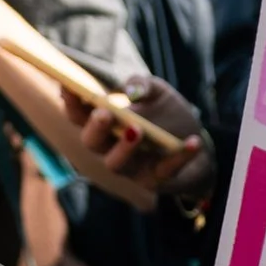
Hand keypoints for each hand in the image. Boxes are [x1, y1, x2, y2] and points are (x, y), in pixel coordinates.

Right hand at [61, 73, 215, 201]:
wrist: (196, 141)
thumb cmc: (166, 114)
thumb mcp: (158, 92)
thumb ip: (143, 84)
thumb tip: (132, 91)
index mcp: (105, 124)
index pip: (79, 116)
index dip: (71, 103)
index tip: (69, 86)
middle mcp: (111, 148)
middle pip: (91, 143)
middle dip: (96, 128)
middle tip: (104, 114)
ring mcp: (132, 167)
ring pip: (116, 164)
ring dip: (124, 147)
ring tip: (136, 129)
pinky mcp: (155, 181)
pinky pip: (165, 171)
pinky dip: (179, 157)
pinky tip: (192, 142)